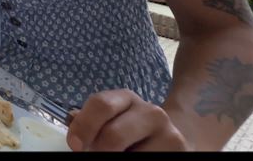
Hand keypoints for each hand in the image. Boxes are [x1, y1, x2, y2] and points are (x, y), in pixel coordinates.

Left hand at [67, 89, 189, 150]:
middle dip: (98, 150)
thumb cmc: (130, 130)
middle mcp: (151, 112)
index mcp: (126, 98)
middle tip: (95, 155)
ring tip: (122, 155)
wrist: (172, 139)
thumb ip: (92, 119)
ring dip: (118, 159)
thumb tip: (71, 119)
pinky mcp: (180, 152)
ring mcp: (169, 134)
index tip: (75, 144)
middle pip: (113, 135)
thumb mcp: (112, 118)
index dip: (84, 126)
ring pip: (131, 155)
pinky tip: (136, 158)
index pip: (101, 104)